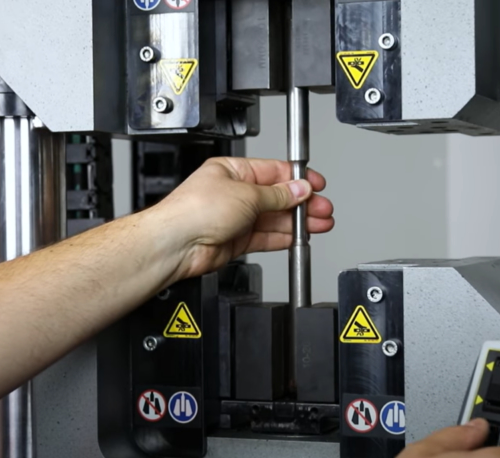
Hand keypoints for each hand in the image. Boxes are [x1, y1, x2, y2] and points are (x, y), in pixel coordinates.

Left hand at [151, 157, 333, 279]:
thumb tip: (299, 188)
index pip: (273, 171)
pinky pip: (266, 237)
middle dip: (302, 203)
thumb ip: (277, 194)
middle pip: (277, 196)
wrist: (177, 244)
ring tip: (319, 224)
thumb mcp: (245, 194)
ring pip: (274, 218)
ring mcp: (235, 217)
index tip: (316, 184)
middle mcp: (234, 193)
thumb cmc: (194, 210)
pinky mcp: (236, 239)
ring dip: (297, 222)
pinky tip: (299, 236)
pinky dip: (284, 237)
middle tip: (323, 208)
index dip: (297, 178)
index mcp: (232, 171)